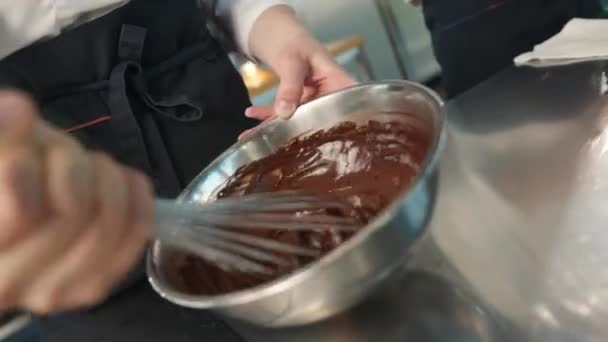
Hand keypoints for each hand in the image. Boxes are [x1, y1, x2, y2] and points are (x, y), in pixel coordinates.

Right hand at [0, 91, 152, 313]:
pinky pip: (132, 239)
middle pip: (72, 211)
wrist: (8, 212)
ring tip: (91, 168)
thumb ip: (2, 133)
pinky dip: (137, 201)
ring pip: (106, 223)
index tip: (26, 144)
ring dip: (107, 180)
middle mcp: (6, 286)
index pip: (23, 210)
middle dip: (73, 165)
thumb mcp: (0, 148)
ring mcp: (50, 293)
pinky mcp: (89, 289)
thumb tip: (19, 109)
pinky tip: (128, 182)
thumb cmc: (2, 174)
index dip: (29, 165)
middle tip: (62, 153)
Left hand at [239, 6, 354, 138]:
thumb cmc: (294, 41)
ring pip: (298, 121)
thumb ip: (290, 86)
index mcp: (339, 83)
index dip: (339, 129)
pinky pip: (284, 114)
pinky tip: (250, 115)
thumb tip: (284, 114)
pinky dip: (266, 116)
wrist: (279, 33)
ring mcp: (313, 102)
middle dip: (297, 135)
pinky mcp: (298, 104)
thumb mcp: (292, 61)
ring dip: (274, 129)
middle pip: (320, 120)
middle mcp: (330, 96)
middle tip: (276, 149)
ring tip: (251, 138)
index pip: (347, 109)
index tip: (323, 146)